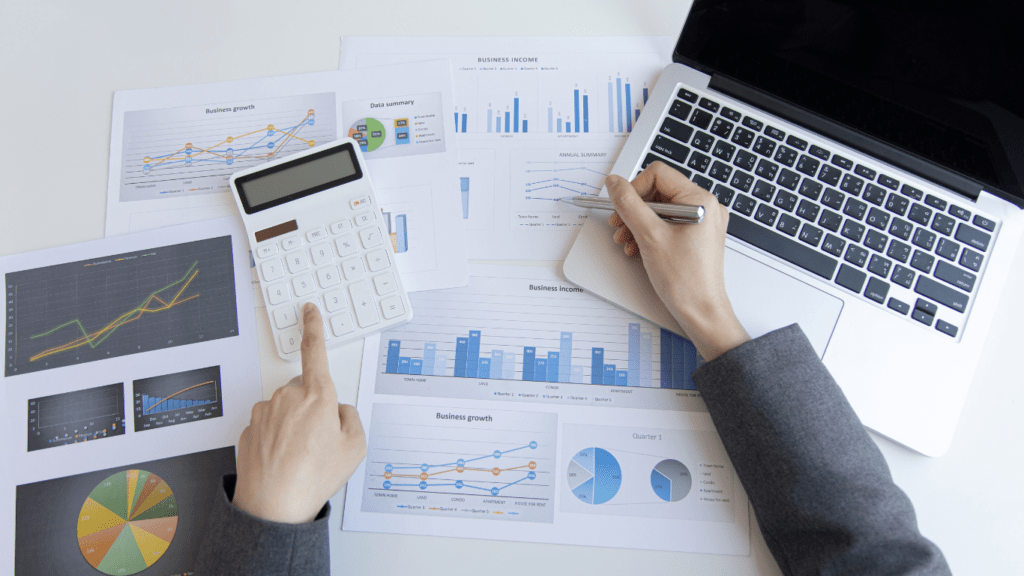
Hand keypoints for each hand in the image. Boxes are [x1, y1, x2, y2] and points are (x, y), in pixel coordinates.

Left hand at [233, 304, 366, 523]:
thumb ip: (351, 418)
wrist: (273, 506)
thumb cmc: (313, 477)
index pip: (315, 350)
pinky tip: (283, 460)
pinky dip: (276, 439)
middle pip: (304, 389)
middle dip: (313, 406)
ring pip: (285, 408)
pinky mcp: (248, 429)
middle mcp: (287, 397)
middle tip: (321, 440)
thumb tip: (338, 411)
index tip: (309, 311)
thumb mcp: (356, 447)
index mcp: (317, 395)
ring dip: (293, 424)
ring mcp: (264, 412)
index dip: (314, 327)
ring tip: (301, 457)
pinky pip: (268, 426)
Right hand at [606, 162, 749, 360]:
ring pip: (660, 209)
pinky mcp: (696, 236)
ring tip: (626, 240)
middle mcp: (705, 207)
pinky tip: (637, 247)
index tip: (619, 205)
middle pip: (658, 191)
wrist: (701, 312)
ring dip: (638, 222)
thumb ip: (629, 205)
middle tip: (618, 225)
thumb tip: (615, 183)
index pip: (659, 174)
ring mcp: (702, 222)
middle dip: (634, 209)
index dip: (634, 188)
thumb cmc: (686, 281)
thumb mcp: (649, 236)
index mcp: (700, 200)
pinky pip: (668, 224)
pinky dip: (649, 232)